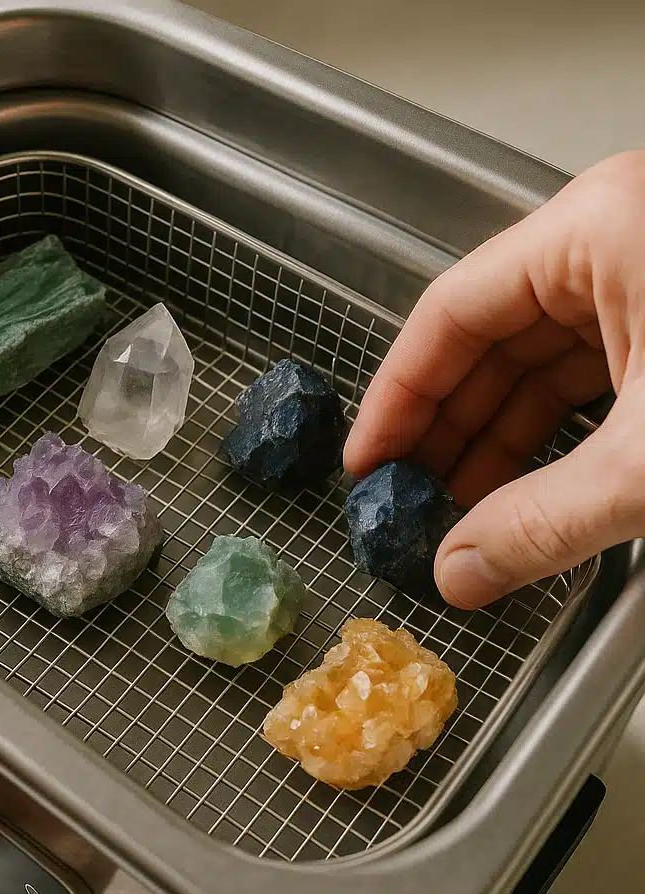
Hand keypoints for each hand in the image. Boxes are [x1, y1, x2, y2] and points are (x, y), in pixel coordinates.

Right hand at [345, 151, 644, 608]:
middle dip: (449, 432)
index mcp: (601, 229)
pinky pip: (596, 381)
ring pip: (545, 365)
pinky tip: (534, 492)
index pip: (451, 313)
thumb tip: (462, 571)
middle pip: (492, 341)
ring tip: (465, 514)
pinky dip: (560, 441)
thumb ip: (544, 522)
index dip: (396, 395)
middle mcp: (622, 241)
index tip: (367, 462)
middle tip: (413, 504)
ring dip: (501, 444)